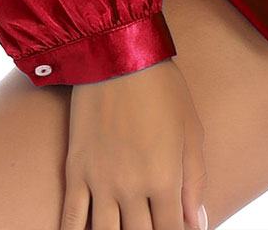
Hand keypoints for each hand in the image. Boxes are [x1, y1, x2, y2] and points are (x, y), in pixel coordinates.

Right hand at [60, 58, 208, 229]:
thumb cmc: (162, 89)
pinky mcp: (75, 172)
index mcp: (164, 179)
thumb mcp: (191, 131)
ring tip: (125, 229)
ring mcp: (100, 182)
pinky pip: (70, 220)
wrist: (118, 55)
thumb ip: (194, 182)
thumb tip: (196, 223)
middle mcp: (131, 188)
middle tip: (151, 225)